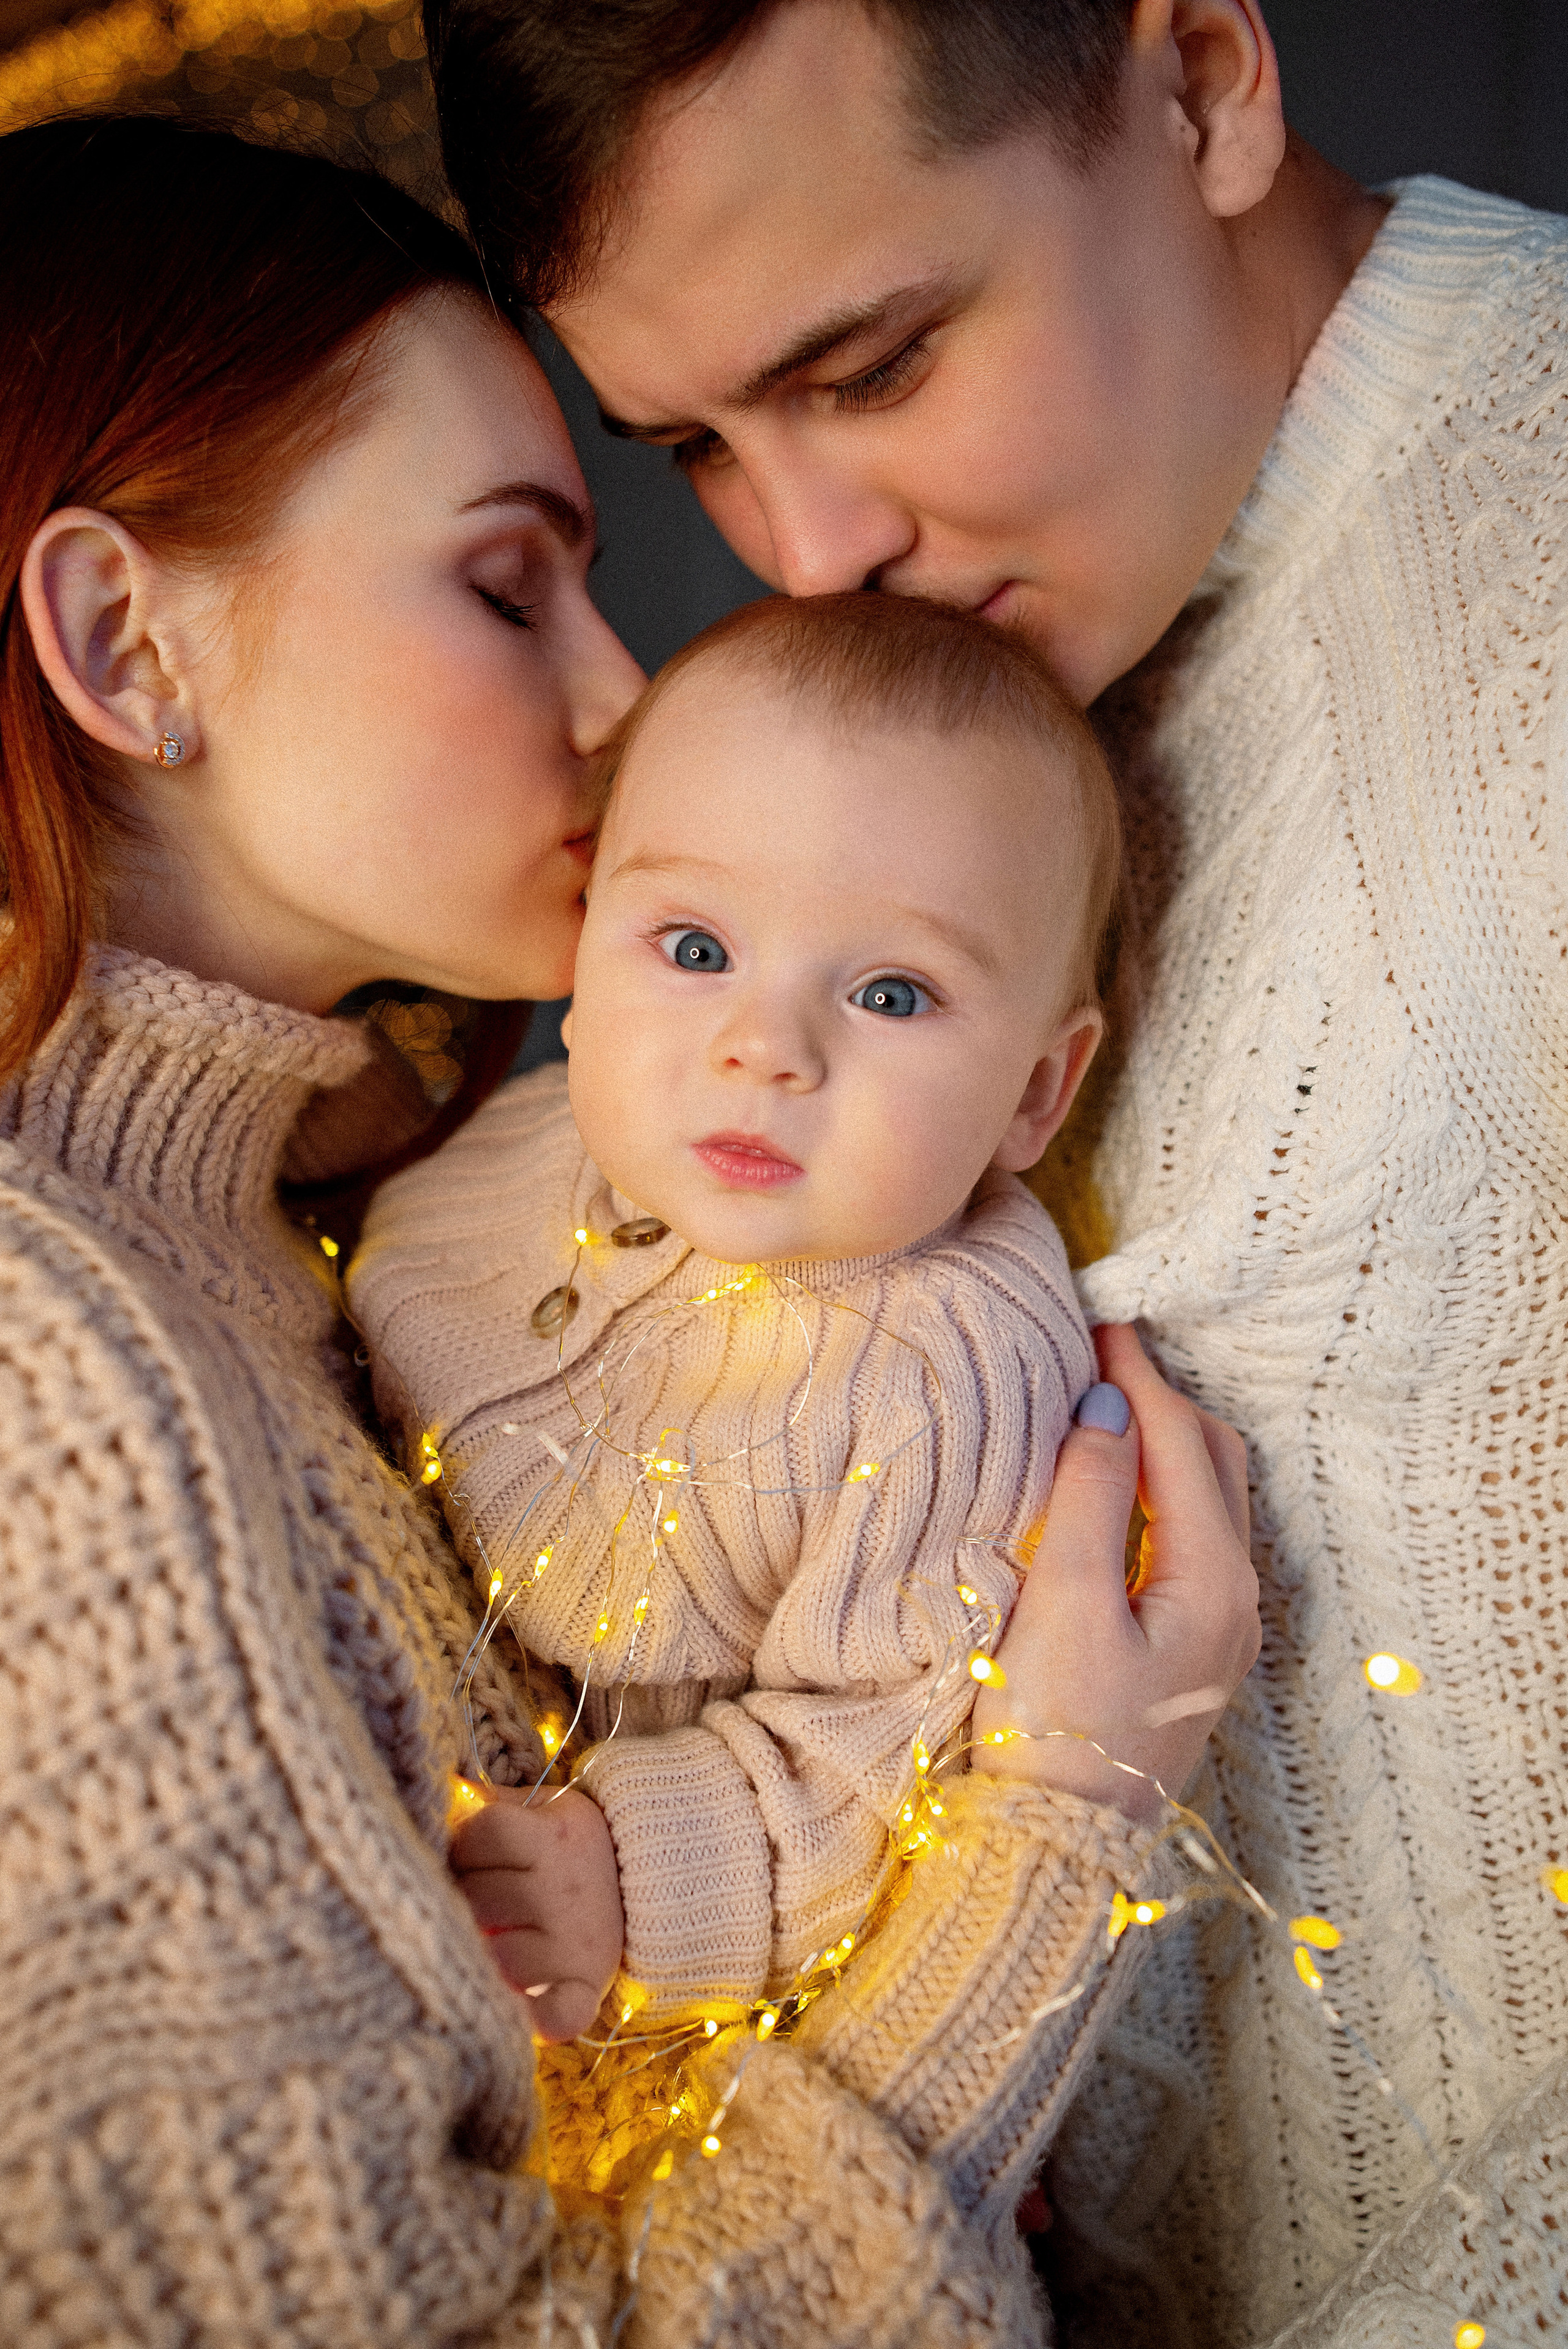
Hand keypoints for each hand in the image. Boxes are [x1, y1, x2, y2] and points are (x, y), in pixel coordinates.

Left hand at [450, 1784, 624, 2040]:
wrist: (653, 1888)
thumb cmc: (576, 1849)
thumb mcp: (547, 1810)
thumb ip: (494, 1801)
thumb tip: (445, 1786)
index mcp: (553, 1836)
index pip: (479, 1833)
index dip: (466, 1846)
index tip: (476, 1857)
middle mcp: (564, 1887)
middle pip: (476, 1894)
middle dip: (470, 1899)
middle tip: (490, 1899)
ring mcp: (574, 1940)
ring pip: (493, 1951)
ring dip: (489, 1950)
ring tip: (507, 1936)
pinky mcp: (584, 1985)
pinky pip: (553, 2012)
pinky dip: (539, 2019)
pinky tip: (525, 2014)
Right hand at [972, 1323, 1259, 1823]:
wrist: (1052, 1852)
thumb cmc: (1051, 1733)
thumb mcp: (1064, 1604)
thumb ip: (1091, 1497)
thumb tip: (1109, 1408)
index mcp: (1214, 1583)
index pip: (1182, 1445)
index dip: (1139, 1378)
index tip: (1096, 1323)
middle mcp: (1233, 1601)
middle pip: (1212, 1464)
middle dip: (1161, 1401)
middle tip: (1097, 1352)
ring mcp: (1215, 1630)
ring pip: (1204, 1501)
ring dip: (1161, 1443)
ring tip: (1102, 1403)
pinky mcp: (1184, 1651)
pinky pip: (1186, 1538)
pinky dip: (1156, 1489)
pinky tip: (1112, 1483)